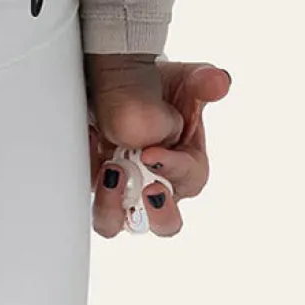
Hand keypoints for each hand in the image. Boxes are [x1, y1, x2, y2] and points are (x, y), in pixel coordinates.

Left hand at [84, 54, 230, 238]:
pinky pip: (87, 190)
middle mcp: (156, 185)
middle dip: (158, 213)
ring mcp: (125, 187)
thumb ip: (204, 82)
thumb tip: (219, 81)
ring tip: (110, 172)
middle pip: (164, 223)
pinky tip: (89, 139)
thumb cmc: (163, 90)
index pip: (189, 180)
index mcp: (186, 167)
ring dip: (113, 205)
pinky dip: (85, 171)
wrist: (127, 80)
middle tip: (147, 189)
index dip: (173, 170)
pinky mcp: (95, 179)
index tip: (152, 154)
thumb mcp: (186, 80)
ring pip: (117, 222)